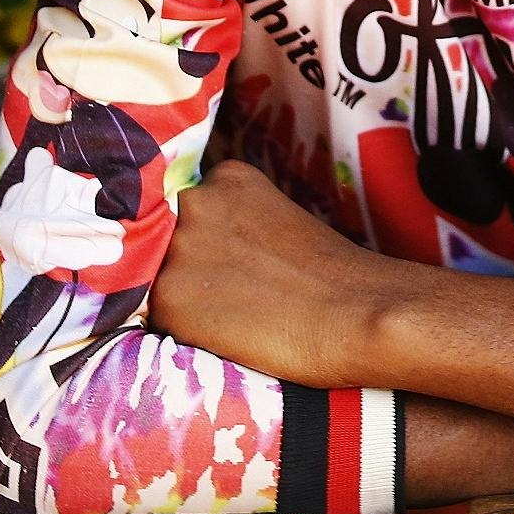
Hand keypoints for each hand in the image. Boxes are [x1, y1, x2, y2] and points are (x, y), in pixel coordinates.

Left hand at [149, 161, 394, 386]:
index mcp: (226, 178)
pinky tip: (226, 336)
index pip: (185, 209)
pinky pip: (157, 319)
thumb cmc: (334, 278)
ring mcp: (178, 248)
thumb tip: (209, 254)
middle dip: (186, 267)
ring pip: (155, 280)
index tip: (226, 266)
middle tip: (232, 296)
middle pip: (163, 240)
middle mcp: (193, 203)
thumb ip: (235, 223)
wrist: (357, 313)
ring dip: (181, 299)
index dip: (201, 244)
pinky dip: (182, 332)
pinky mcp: (169, 298)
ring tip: (233, 317)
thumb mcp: (278, 222)